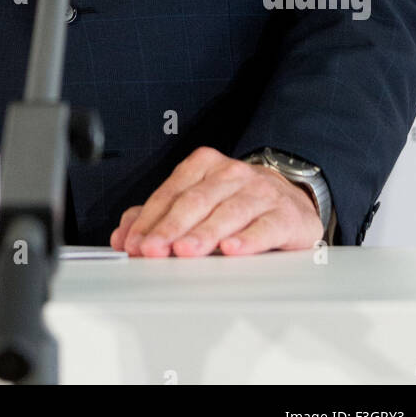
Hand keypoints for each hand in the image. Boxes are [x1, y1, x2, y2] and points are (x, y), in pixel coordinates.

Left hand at [110, 145, 322, 256]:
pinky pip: (263, 227)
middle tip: (153, 250)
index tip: (134, 244)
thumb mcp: (197, 202)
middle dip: (170, 227)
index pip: (171, 192)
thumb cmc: (236, 202)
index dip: (150, 219)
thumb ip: (158, 217)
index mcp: (204, 165)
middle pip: (195, 201)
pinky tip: (231, 250)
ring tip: (185, 251)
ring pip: (227, 212)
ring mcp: (260, 191)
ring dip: (203, 234)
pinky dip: (246, 239)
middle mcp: (231, 173)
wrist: (292, 200)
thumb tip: (123, 237)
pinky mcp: (284, 214)